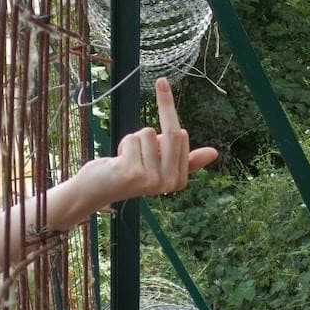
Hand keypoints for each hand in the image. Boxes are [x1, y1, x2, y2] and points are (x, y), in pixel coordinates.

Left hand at [75, 77, 217, 205]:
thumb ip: (185, 158)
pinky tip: (117, 163)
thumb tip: (214, 153)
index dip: (165, 121)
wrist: (95, 190)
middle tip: (136, 151)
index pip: (182, 135)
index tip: (155, 119)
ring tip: (126, 160)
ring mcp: (152, 179)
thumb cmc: (129, 173)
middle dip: (151, 131)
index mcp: (179, 180)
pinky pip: (134, 138)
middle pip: (173, 132)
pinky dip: (123, 144)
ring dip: (133, 141)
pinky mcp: (134, 173)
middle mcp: (168, 183)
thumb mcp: (159, 164)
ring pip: (148, 133)